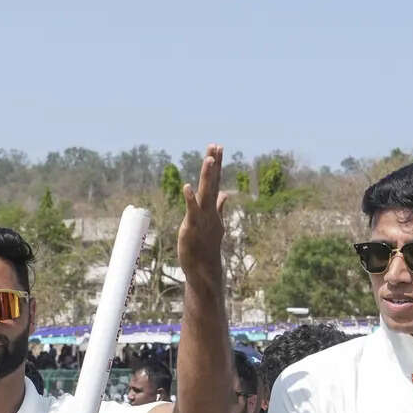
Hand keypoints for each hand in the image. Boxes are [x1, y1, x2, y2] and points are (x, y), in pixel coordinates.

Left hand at [176, 143, 226, 288]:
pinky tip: (187, 186)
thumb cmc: (206, 246)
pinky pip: (191, 210)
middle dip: (213, 164)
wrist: (204, 267)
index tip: (218, 147)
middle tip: (215, 145)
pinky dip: (190, 199)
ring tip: (208, 159)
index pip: (215, 181)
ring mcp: (202, 217)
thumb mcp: (215, 223)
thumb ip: (220, 207)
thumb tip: (226, 194)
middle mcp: (209, 210)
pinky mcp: (192, 226)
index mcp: (211, 207)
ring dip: (207, 176)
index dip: (217, 164)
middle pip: (212, 182)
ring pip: (205, 193)